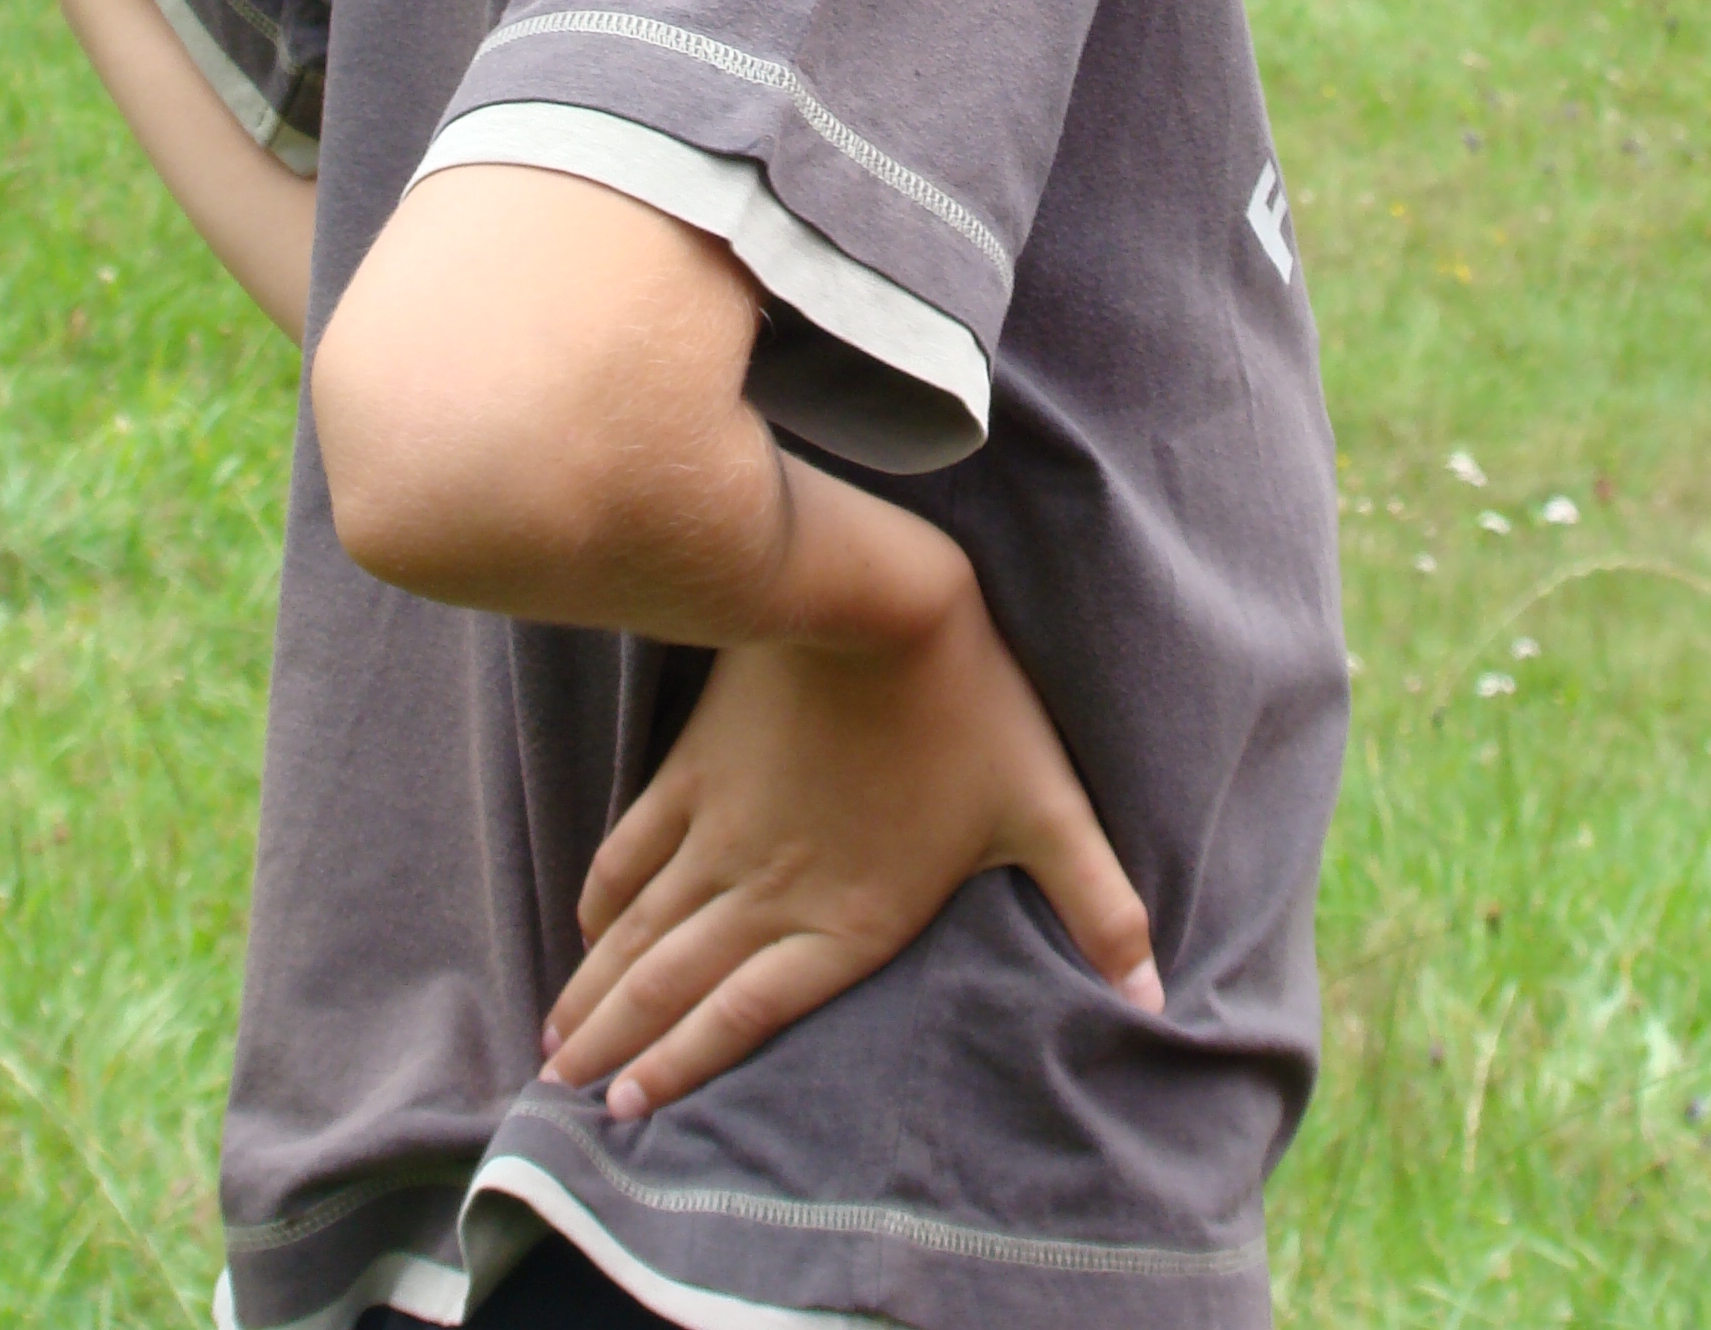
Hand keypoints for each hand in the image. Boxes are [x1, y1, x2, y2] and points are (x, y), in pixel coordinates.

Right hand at [540, 554, 1159, 1113]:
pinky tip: (586, 925)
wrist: (884, 600)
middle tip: (556, 1092)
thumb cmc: (975, 704)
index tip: (626, 1110)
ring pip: (642, 929)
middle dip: (613, 1044)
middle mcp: (769, 886)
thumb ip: (1096, 906)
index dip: (683, 1065)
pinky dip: (604, 894)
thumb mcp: (1048, 809)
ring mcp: (724, 827)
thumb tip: (1156, 992)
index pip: (746, 1012)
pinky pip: (635, 847)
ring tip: (553, 1038)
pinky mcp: (700, 766)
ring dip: (595, 987)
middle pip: (673, 984)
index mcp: (847, 916)